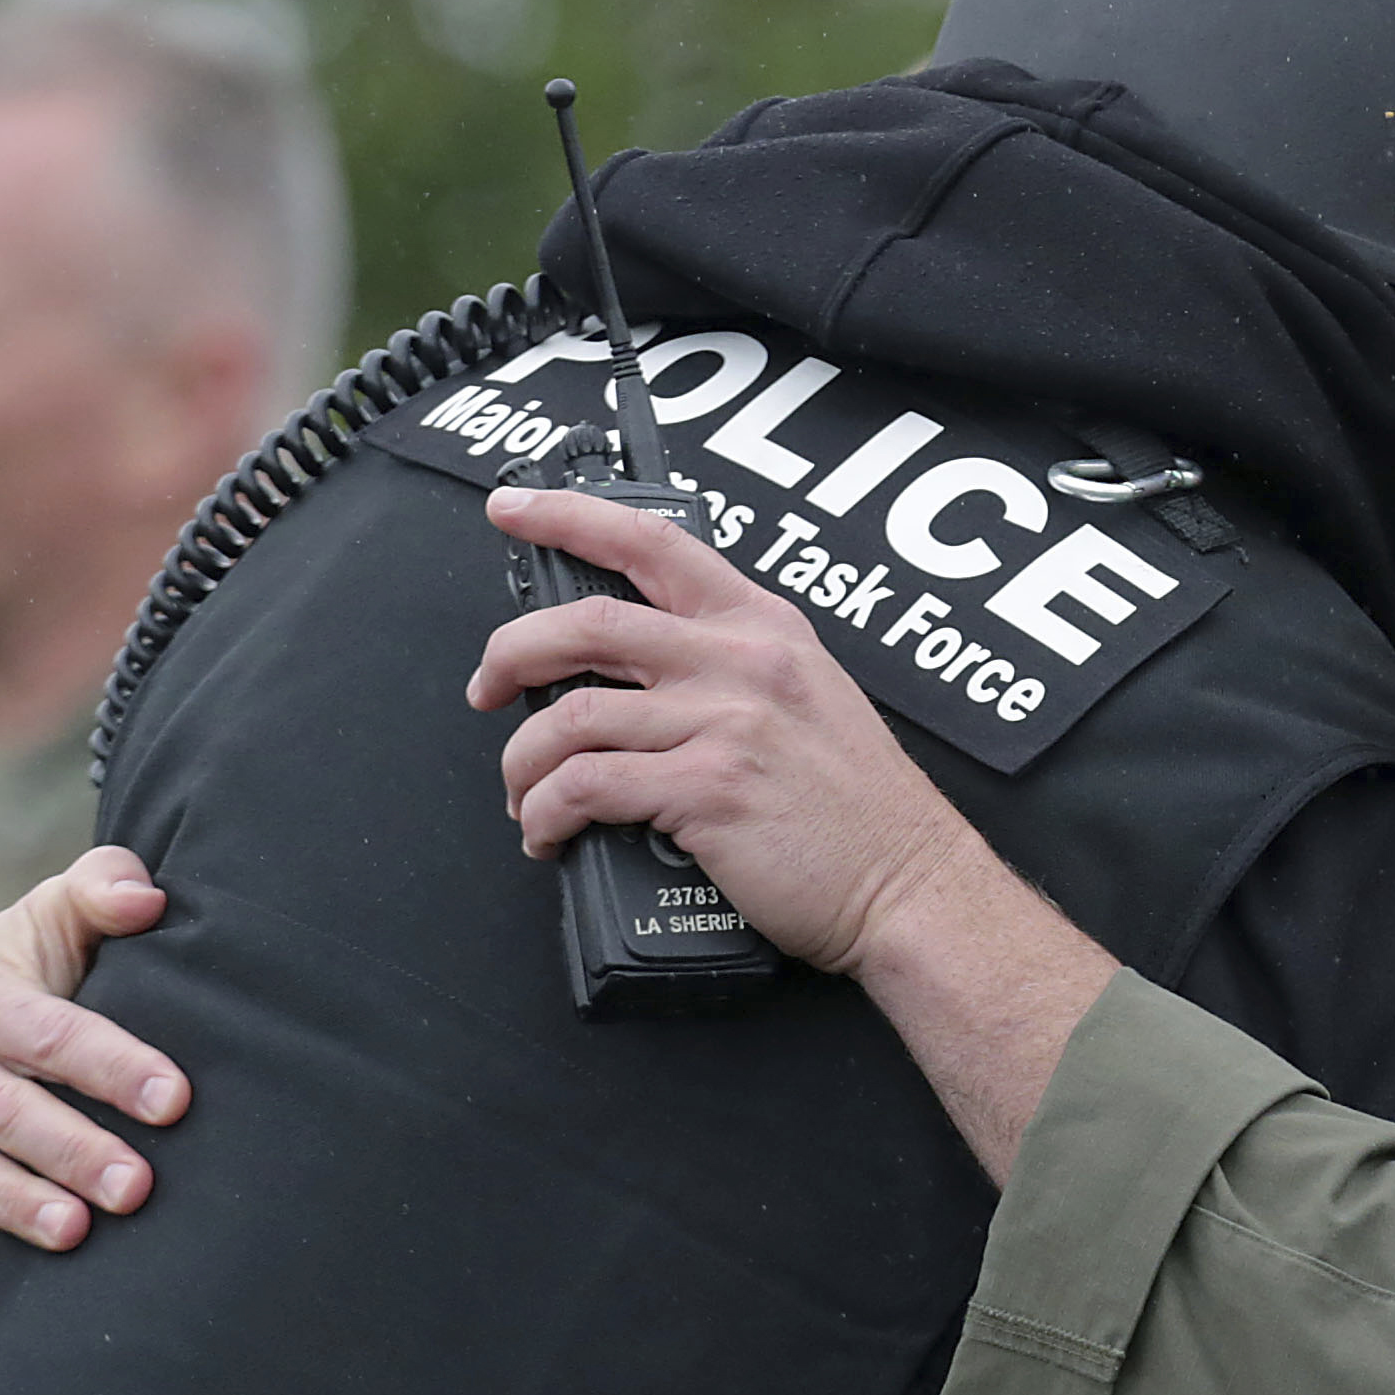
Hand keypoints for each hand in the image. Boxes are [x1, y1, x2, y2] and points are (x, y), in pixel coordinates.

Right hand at [0, 846, 191, 1288]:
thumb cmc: (28, 963)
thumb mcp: (61, 913)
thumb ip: (106, 888)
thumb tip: (147, 898)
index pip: (54, 1034)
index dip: (115, 1067)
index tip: (175, 1100)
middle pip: (8, 1111)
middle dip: (74, 1151)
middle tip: (136, 1187)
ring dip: (14, 1204)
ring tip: (75, 1232)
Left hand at [471, 489, 1114, 1178]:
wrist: (908, 885)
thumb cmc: (859, 810)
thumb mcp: (810, 699)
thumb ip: (735, 669)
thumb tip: (639, 677)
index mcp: (764, 628)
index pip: (653, 543)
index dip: (569, 517)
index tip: (511, 510)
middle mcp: (741, 662)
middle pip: (588, 625)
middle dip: (510, 654)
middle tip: (486, 688)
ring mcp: (725, 723)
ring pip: (571, 717)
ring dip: (522, 763)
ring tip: (523, 797)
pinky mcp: (707, 791)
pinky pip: (586, 786)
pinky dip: (546, 815)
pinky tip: (548, 836)